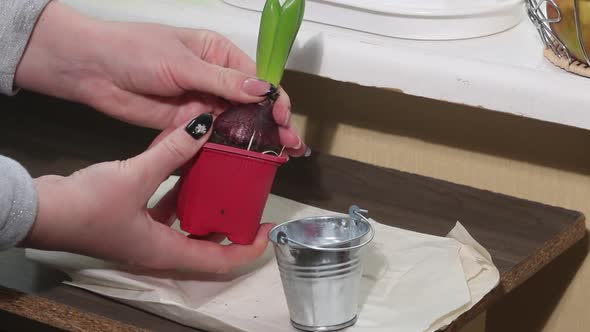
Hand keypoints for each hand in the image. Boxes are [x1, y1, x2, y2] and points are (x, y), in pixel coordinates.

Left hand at [15, 2, 306, 155]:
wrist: (91, 70)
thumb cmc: (135, 52)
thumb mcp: (182, 63)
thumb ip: (222, 81)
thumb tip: (263, 90)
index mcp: (218, 54)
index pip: (256, 77)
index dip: (273, 99)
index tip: (282, 119)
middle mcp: (215, 79)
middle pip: (251, 105)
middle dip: (272, 124)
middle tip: (290, 146)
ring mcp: (200, 103)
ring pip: (235, 124)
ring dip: (255, 140)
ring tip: (278, 158)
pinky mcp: (186, 124)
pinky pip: (212, 138)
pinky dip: (229, 149)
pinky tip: (246, 161)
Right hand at [22, 113, 271, 272]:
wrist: (41, 211)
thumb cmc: (88, 207)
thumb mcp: (136, 176)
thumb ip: (172, 151)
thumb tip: (204, 125)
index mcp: (166, 251)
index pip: (221, 261)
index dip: (249, 248)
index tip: (268, 229)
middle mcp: (159, 250)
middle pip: (207, 244)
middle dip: (229, 224)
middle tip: (247, 200)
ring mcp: (144, 237)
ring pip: (185, 224)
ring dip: (203, 204)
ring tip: (223, 179)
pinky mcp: (131, 221)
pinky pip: (164, 209)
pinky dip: (176, 190)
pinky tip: (183, 165)